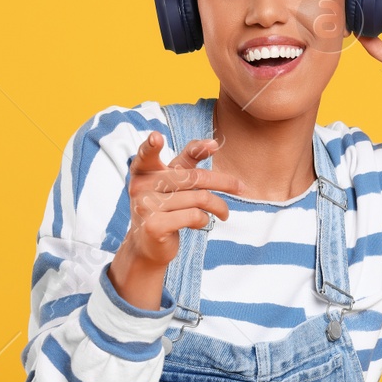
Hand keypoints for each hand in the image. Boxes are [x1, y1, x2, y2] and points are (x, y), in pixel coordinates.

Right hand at [106, 132, 242, 309]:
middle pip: (192, 177)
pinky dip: (204, 220)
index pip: (147, 155)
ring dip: (218, 206)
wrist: (149, 244)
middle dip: (223, 182)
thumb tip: (214, 142)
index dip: (151, 146)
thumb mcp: (174, 180)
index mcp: (142, 171)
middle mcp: (139, 186)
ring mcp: (144, 207)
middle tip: (241, 188)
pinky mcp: (154, 226)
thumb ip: (189, 159)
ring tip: (223, 213)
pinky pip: (194, 216)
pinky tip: (201, 223)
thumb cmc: (166, 205)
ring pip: (198, 198)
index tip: (157, 136)